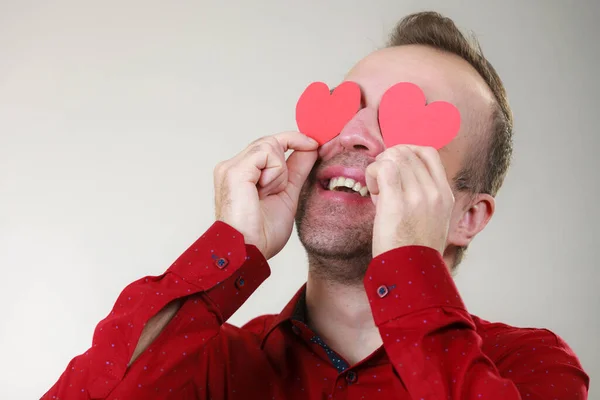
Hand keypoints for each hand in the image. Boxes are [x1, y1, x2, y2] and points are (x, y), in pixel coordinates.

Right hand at [214, 132, 318, 259]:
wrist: (249, 251)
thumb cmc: (262, 234)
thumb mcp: (287, 194)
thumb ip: (297, 169)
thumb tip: (311, 148)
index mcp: (243, 173)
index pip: (269, 145)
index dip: (294, 140)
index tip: (315, 144)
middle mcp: (233, 166)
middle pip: (270, 142)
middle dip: (284, 165)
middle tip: (277, 190)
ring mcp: (230, 167)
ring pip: (269, 145)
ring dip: (279, 171)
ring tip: (268, 193)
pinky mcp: (233, 170)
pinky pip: (265, 152)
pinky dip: (274, 171)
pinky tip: (264, 190)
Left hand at [365, 145, 453, 257]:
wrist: (412, 273)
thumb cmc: (414, 250)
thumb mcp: (431, 218)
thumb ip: (422, 196)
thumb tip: (398, 174)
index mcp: (445, 194)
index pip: (428, 152)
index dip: (406, 152)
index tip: (394, 168)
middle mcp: (434, 191)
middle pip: (406, 151)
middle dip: (388, 161)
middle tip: (381, 183)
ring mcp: (418, 196)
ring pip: (394, 156)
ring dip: (379, 168)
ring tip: (378, 191)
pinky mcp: (398, 202)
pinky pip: (383, 168)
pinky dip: (373, 174)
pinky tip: (373, 193)